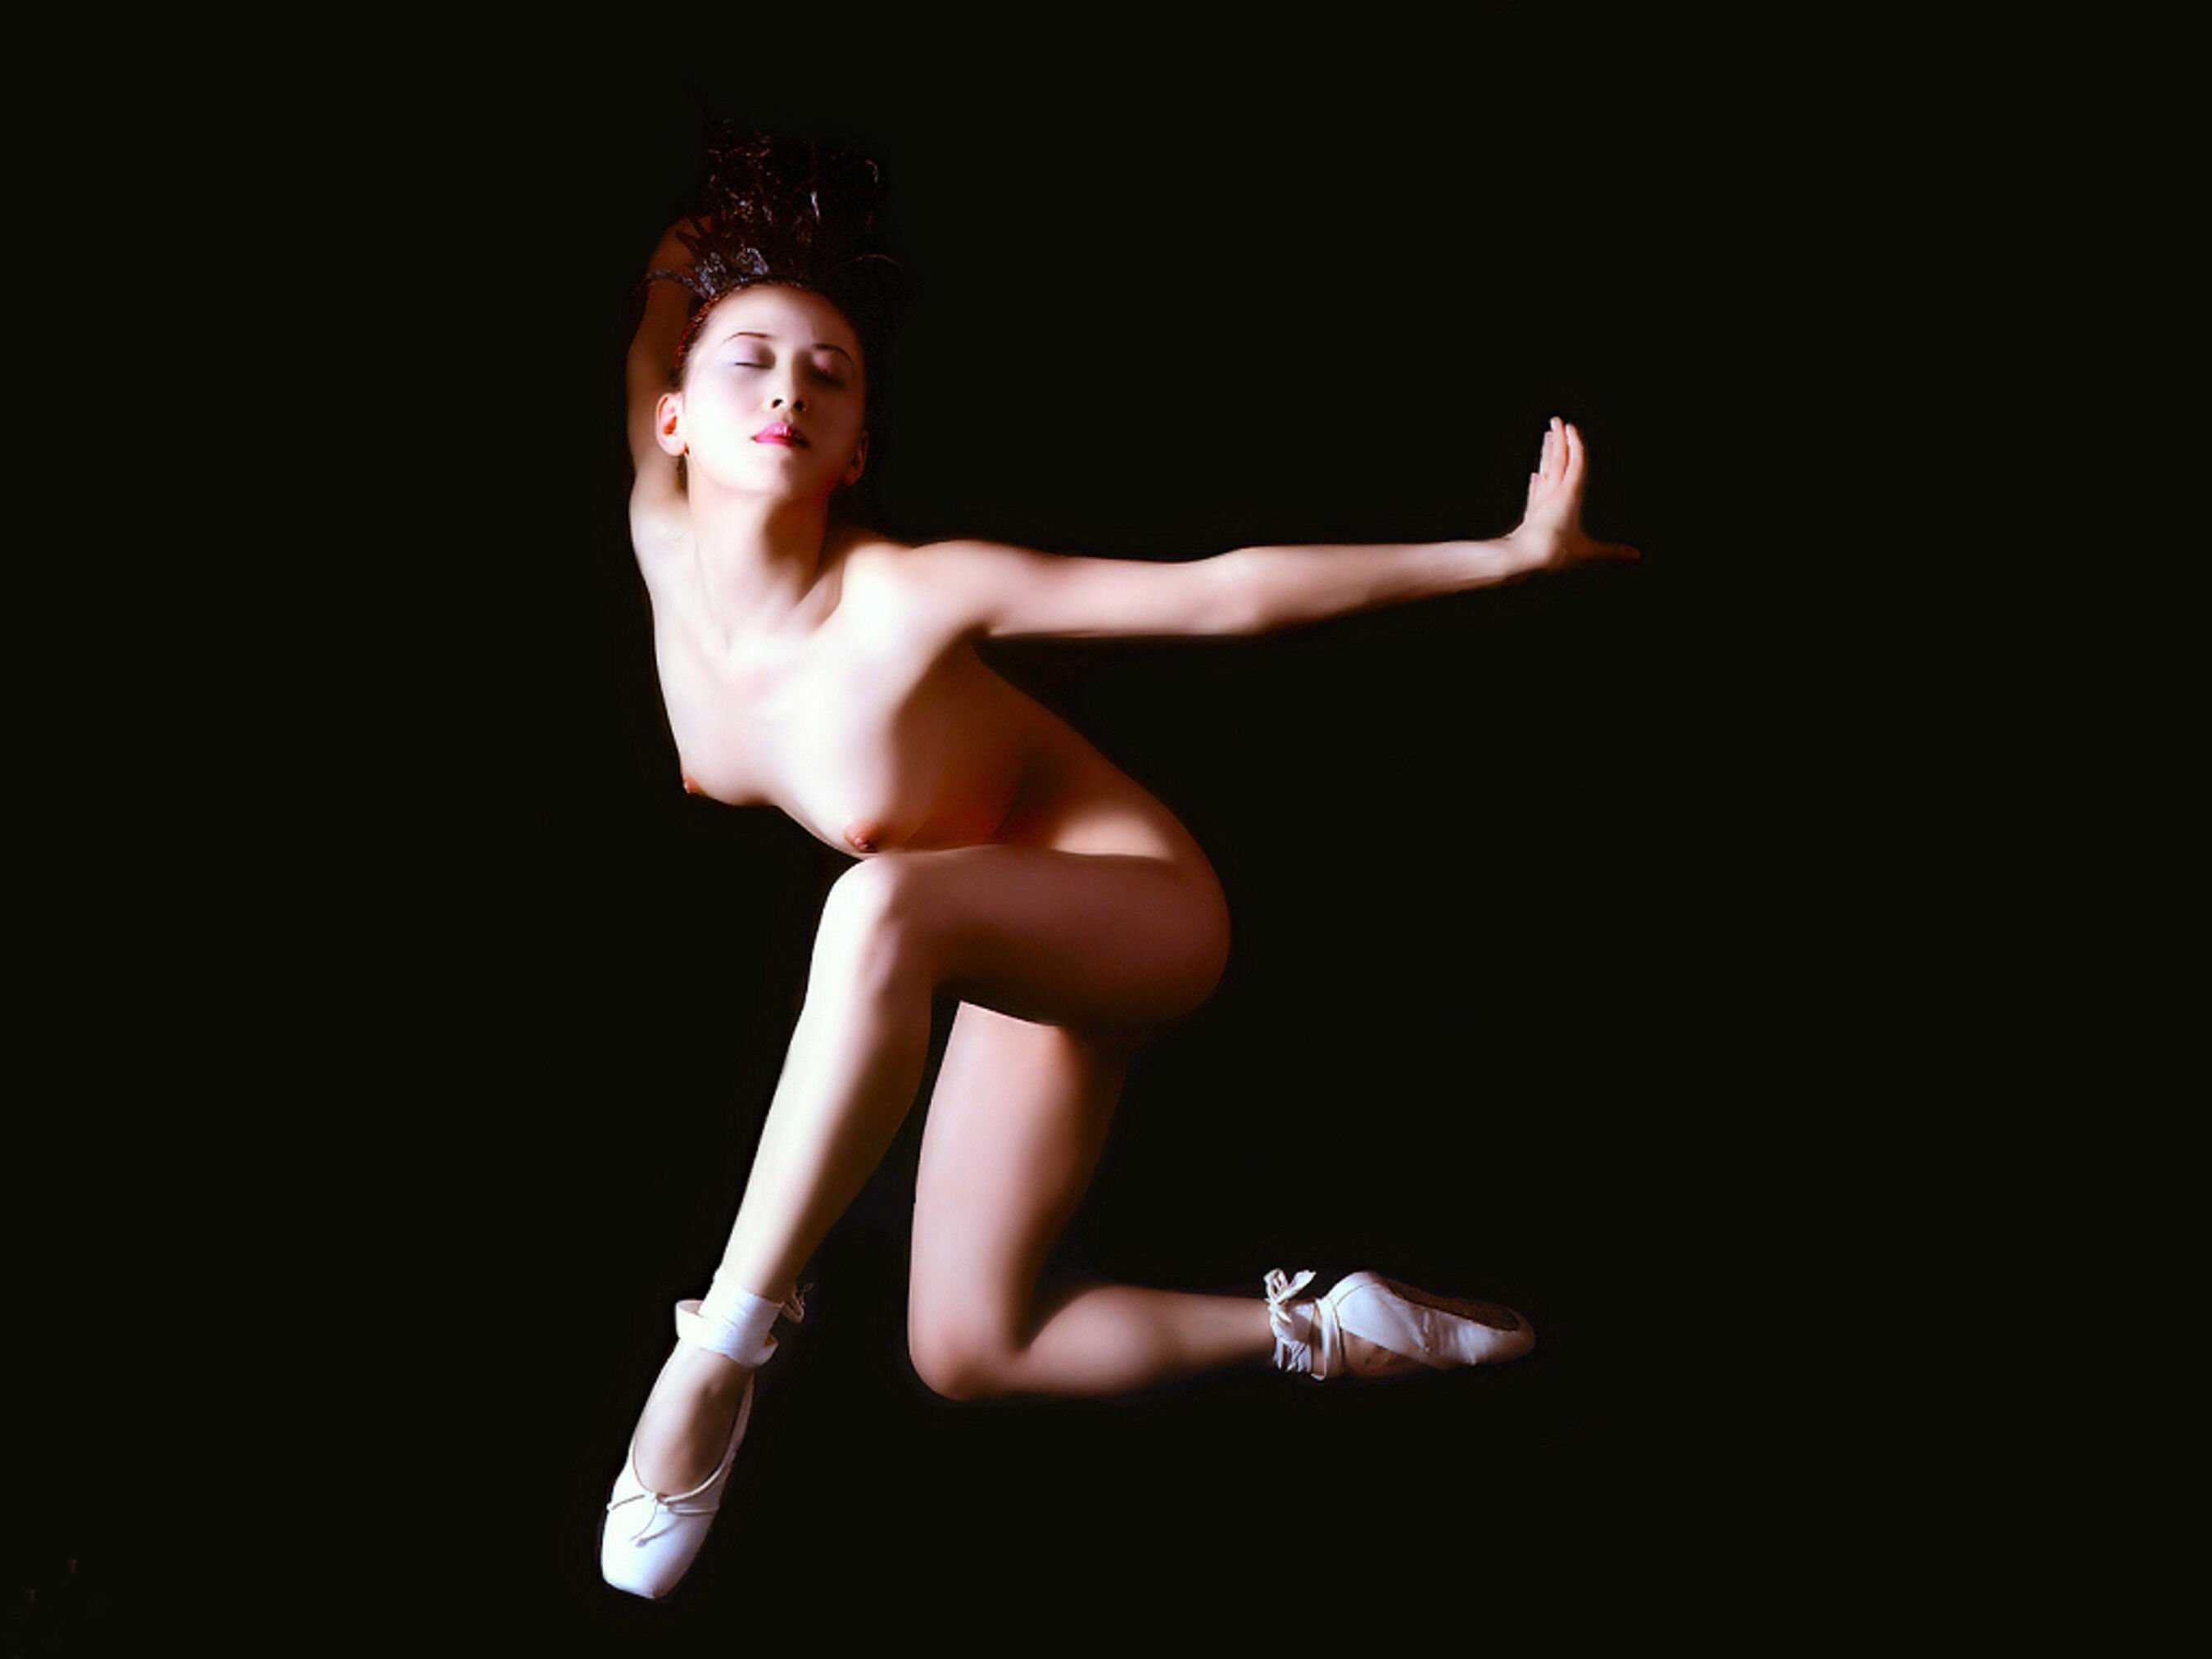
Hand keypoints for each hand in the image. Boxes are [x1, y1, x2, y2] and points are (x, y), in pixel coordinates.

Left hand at [1504, 417, 1641, 572]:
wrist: (1521, 558)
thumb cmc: (1554, 552)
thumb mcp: (1587, 552)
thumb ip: (1611, 552)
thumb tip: (1636, 556)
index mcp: (1570, 495)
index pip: (1575, 463)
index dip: (1575, 445)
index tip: (1571, 428)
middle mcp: (1554, 493)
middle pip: (1558, 460)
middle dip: (1558, 440)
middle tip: (1556, 421)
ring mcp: (1541, 501)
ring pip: (1546, 470)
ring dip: (1547, 453)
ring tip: (1547, 437)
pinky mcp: (1531, 512)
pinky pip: (1536, 491)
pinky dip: (1538, 482)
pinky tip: (1536, 476)